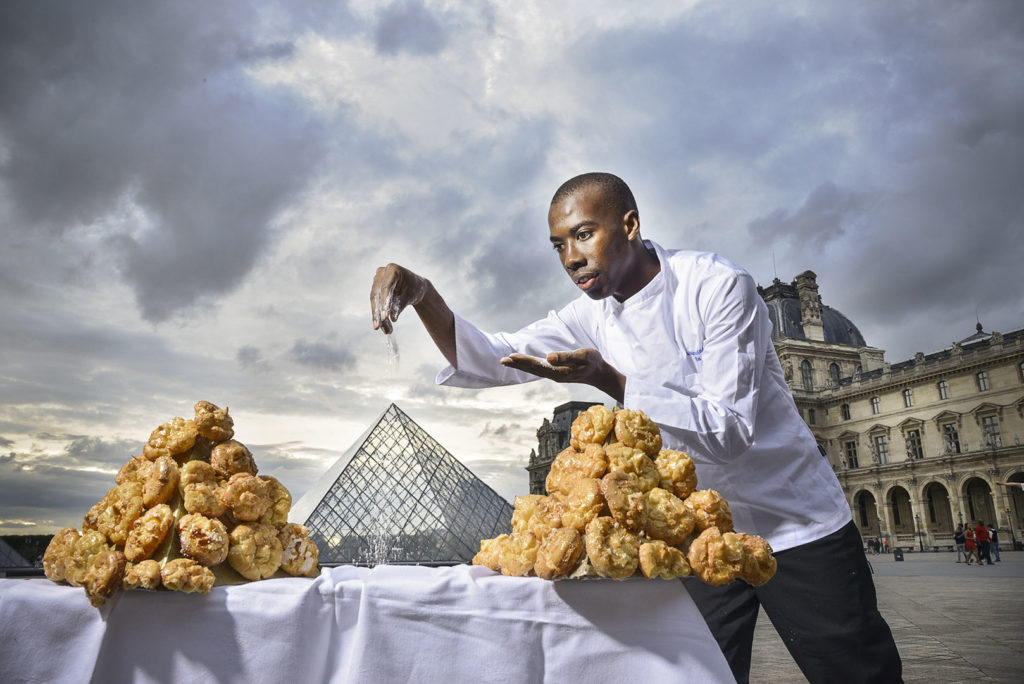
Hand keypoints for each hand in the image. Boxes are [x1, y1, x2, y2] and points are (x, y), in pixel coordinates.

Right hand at [370, 263, 427, 333]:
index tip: (385, 317)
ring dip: (378, 317)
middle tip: (380, 327)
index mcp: (392, 269)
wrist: (414, 286)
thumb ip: (399, 306)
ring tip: (385, 330)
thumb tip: (392, 319)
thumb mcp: (409, 296)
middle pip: (378, 296)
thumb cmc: (414, 288)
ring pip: (375, 302)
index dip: (385, 303)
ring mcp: (376, 281)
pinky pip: (375, 304)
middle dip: (379, 313)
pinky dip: (378, 315)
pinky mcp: (375, 290)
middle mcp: (381, 273)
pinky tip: (381, 327)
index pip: (386, 288)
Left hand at [500, 348, 625, 401]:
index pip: (537, 365)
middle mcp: (555, 375)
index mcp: (559, 371)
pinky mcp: (557, 373)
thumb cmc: (593, 362)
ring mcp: (555, 375)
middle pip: (532, 369)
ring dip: (521, 366)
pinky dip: (529, 366)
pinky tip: (524, 364)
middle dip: (517, 364)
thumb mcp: (583, 355)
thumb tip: (548, 357)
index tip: (510, 356)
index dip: (523, 360)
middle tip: (501, 360)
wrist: (600, 374)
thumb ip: (566, 356)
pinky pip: (539, 369)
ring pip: (534, 370)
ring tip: (508, 361)